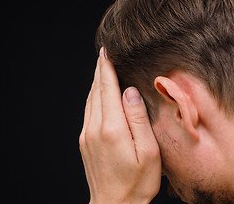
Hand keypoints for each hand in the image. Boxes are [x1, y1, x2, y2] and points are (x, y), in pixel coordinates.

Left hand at [79, 48, 161, 203]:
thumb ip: (138, 119)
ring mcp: (87, 135)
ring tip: (101, 69)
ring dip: (96, 83)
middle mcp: (95, 128)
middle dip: (100, 71)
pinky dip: (93, 97)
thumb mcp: (148, 152)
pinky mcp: (85, 141)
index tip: (106, 52)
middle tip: (103, 54)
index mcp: (112, 128)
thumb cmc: (137, 182)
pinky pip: (88, 111)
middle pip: (97, 91)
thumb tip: (130, 92)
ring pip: (90, 100)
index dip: (107, 69)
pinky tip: (98, 94)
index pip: (108, 89)